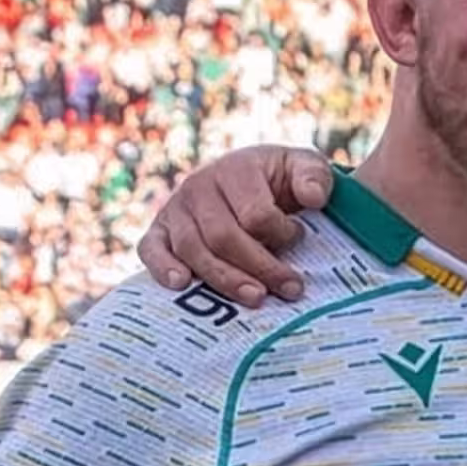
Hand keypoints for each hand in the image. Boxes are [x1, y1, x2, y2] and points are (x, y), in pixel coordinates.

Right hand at [136, 146, 329, 306]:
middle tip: (290, 289)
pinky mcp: (159, 230)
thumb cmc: (281, 178)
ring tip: (256, 299)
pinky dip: (161, 267)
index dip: (281, 233)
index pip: (255, 214)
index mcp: (235, 169)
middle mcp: (199, 186)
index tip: (300, 238)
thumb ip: (315, 176)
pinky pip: (151, 249)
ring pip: (193, 249)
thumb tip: (314, 197)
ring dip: (225, 279)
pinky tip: (180, 285)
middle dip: (260, 267)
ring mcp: (176, 209)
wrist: (252, 177)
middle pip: (223, 237)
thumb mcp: (305, 167)